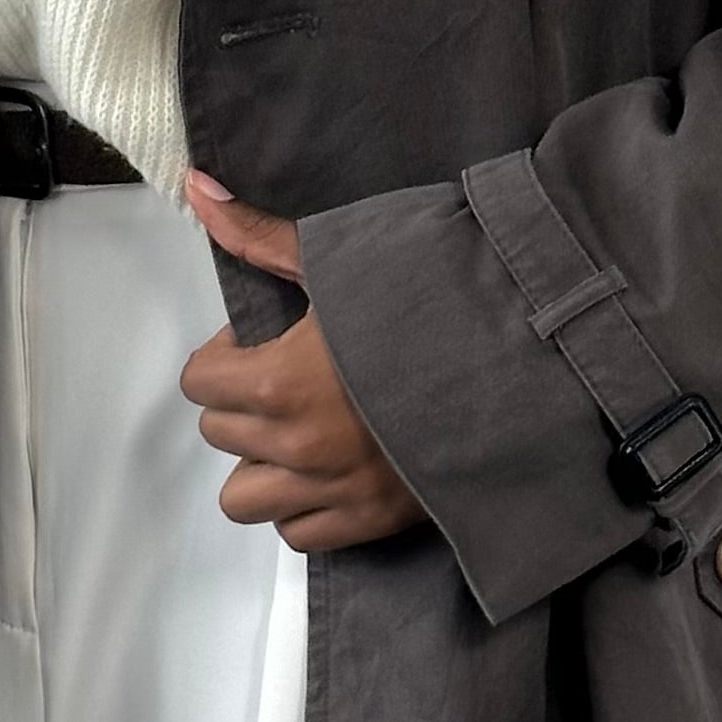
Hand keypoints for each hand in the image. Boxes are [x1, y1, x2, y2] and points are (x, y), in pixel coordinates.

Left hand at [179, 172, 428, 551]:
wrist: (525, 353)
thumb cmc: (432, 302)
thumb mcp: (342, 262)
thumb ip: (260, 237)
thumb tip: (197, 189)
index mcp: (282, 380)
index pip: (200, 382)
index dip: (225, 354)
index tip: (263, 342)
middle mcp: (300, 444)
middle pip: (220, 434)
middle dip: (242, 403)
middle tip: (288, 378)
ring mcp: (335, 489)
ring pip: (246, 498)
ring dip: (263, 464)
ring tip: (301, 431)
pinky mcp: (371, 521)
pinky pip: (297, 533)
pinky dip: (303, 505)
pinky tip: (331, 467)